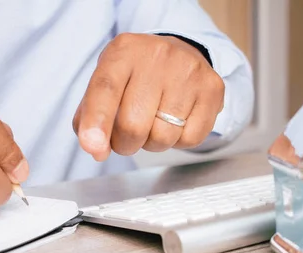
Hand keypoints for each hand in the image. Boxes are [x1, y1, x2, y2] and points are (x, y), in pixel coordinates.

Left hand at [73, 33, 224, 160]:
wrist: (181, 53)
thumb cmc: (136, 76)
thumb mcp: (106, 83)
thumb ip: (90, 117)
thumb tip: (96, 150)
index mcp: (123, 52)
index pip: (105, 89)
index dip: (97, 121)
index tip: (92, 146)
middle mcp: (157, 56)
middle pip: (133, 125)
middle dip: (125, 144)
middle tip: (127, 135)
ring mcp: (188, 71)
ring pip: (163, 137)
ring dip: (153, 143)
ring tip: (154, 123)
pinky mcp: (212, 88)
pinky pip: (190, 139)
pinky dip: (179, 141)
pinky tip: (177, 121)